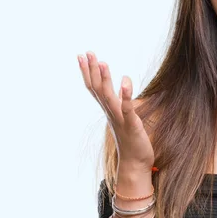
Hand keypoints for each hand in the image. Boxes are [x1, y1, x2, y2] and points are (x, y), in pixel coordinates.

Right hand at [78, 52, 154, 173]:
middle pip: (97, 89)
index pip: (94, 87)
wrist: (135, 165)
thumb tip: (122, 87)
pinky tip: (125, 81)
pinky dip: (125, 95)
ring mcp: (119, 119)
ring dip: (104, 79)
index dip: (87, 71)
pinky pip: (127, 109)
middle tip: (87, 52)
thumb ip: (121, 103)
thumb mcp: (124, 117)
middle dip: (91, 70)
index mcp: (108, 109)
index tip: (82, 55)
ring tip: (102, 62)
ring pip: (108, 97)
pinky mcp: (132, 125)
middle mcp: (110, 113)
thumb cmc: (131, 140)